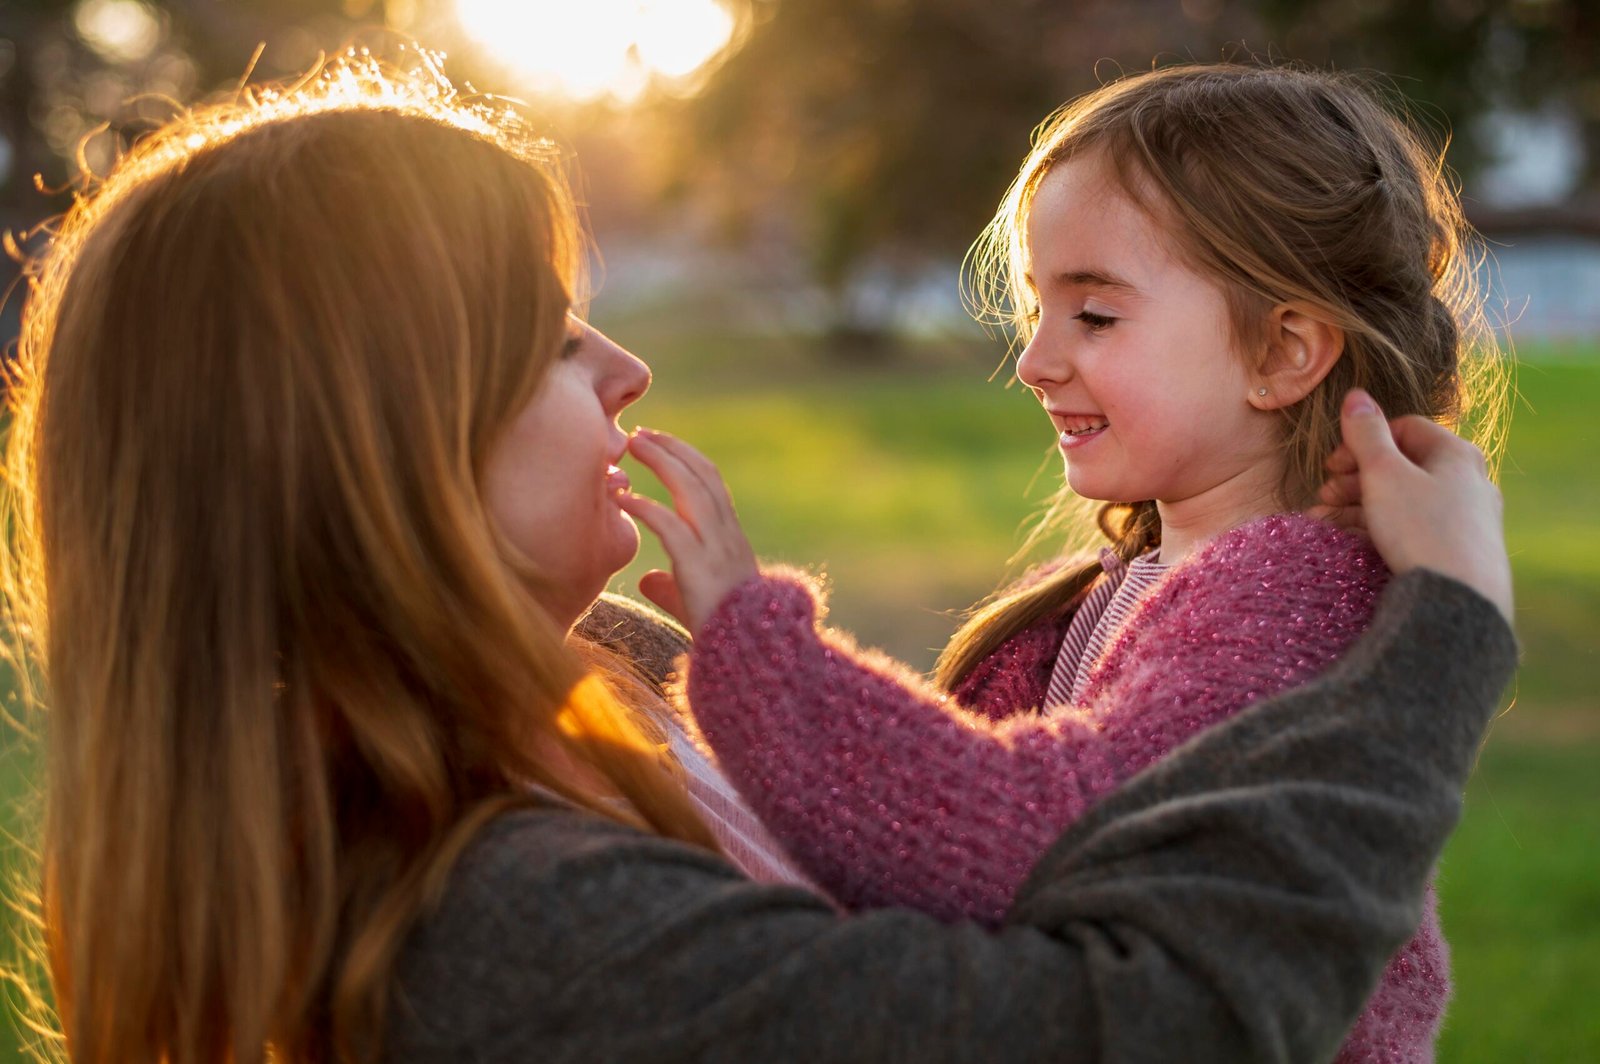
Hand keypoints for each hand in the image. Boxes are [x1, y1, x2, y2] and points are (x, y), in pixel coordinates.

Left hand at [617, 428, 758, 632]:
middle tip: (641, 433)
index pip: (712, 483)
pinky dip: (647, 507)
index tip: (659, 443)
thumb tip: (648, 581)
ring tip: (633, 446)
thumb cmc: (723, 634)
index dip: (686, 458)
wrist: (746, 658)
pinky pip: (672, 527)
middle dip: (671, 449)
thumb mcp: (695, 602)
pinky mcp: (700, 567)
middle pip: (703, 475)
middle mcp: (727, 536)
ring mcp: (717, 549)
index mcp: (730, 539)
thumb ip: (672, 587)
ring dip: (661, 462)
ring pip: (691, 489)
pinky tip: (624, 498)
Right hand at [1311, 389, 1512, 622]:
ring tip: (1328, 523)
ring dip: (1361, 506)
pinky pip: (1416, 527)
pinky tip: (1355, 542)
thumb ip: (1366, 434)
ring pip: (1406, 499)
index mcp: (1456, 453)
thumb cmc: (1421, 528)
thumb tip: (1356, 394)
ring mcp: (1469, 517)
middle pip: (1403, 465)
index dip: (1362, 442)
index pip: (1403, 428)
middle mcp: (1470, 480)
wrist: (1460, 600)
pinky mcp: (1462, 550)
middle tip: (1325, 496)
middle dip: (1356, 479)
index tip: (1332, 466)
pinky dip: (1383, 528)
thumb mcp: (1384, 474)